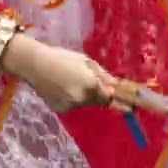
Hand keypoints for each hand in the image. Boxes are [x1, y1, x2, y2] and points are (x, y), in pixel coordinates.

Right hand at [0, 35, 116, 111]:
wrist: (34, 64)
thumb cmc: (62, 57)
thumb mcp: (86, 61)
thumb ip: (103, 76)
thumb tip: (118, 86)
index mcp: (91, 84)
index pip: (111, 97)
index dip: (122, 102)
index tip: (133, 108)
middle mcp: (82, 98)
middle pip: (99, 101)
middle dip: (101, 94)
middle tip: (91, 83)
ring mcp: (70, 106)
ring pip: (86, 103)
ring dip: (86, 95)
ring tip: (71, 79)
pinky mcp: (61, 110)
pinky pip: (74, 105)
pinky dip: (73, 98)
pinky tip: (63, 86)